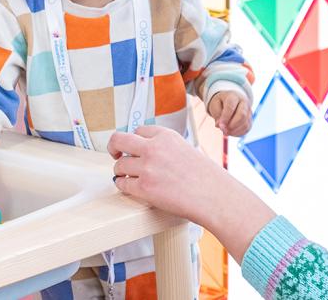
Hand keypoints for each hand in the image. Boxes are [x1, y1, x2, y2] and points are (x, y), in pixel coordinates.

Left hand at [108, 125, 234, 224]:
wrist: (214, 196)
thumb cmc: (205, 177)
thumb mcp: (185, 149)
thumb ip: (165, 147)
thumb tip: (148, 152)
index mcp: (166, 135)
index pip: (138, 130)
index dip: (134, 139)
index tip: (132, 146)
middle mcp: (153, 148)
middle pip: (119, 140)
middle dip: (113, 147)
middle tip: (115, 154)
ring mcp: (147, 168)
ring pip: (119, 165)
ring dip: (120, 171)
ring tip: (126, 175)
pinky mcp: (144, 188)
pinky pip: (122, 184)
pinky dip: (123, 185)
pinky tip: (128, 186)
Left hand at [206, 90, 251, 135]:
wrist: (230, 101)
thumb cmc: (221, 103)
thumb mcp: (215, 105)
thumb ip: (216, 114)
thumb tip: (220, 126)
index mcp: (234, 96)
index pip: (231, 106)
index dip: (225, 117)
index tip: (219, 125)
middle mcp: (244, 102)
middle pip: (242, 115)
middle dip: (232, 125)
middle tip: (223, 130)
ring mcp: (249, 111)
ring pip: (245, 124)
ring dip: (234, 131)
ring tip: (225, 132)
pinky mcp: (250, 120)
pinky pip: (246, 129)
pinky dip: (238, 133)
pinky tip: (231, 132)